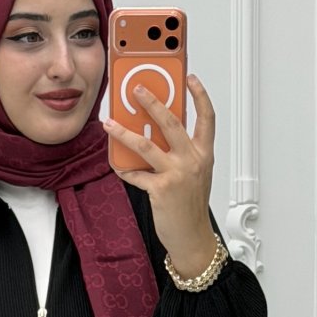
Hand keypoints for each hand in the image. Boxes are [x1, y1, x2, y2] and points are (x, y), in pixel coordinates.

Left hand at [103, 72, 216, 272]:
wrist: (192, 238)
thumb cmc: (191, 207)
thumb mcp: (194, 174)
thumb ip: (181, 153)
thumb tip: (157, 134)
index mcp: (203, 154)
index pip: (207, 118)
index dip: (200, 96)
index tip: (190, 79)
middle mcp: (192, 161)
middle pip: (171, 122)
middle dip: (152, 102)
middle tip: (137, 89)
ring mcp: (176, 174)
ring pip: (146, 144)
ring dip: (124, 132)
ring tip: (109, 123)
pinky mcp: (160, 189)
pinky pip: (136, 173)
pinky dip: (124, 168)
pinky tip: (116, 163)